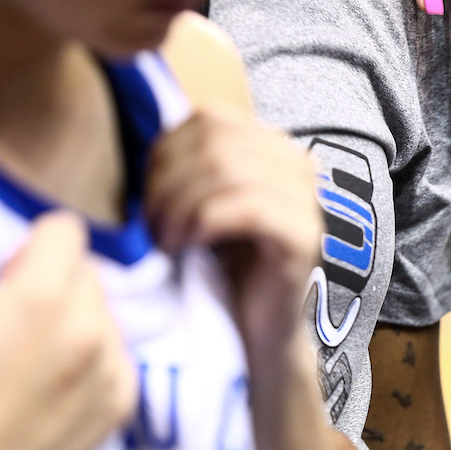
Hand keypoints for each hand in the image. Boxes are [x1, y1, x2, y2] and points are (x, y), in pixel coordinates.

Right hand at [0, 213, 135, 449]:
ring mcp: (113, 365)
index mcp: (45, 293)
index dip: (34, 244)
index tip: (13, 271)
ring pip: (106, 316)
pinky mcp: (124, 400)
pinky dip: (95, 363)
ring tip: (41, 356)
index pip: (66, 230)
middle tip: (20, 317)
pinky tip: (60, 384)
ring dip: (78, 323)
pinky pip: (118, 359)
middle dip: (55, 283)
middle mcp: (91, 324)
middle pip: (86, 274)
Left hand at [145, 105, 321, 355]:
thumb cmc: (221, 267)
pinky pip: (246, 207)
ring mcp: (307, 199)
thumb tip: (143, 128)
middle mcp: (298, 164)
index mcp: (274, 146)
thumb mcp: (201, 201)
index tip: (145, 195)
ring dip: (178, 205)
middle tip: (150, 223)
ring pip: (226, 170)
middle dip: (167, 181)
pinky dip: (202, 223)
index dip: (164, 150)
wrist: (254, 332)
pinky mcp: (304, 236)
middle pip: (214, 141)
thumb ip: (190, 162)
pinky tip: (184, 247)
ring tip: (163, 238)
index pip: (209, 117)